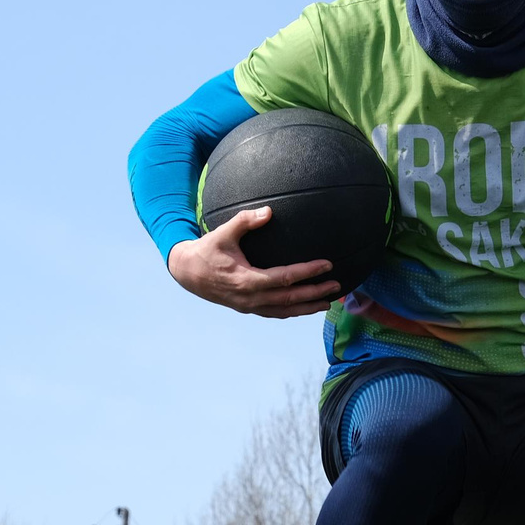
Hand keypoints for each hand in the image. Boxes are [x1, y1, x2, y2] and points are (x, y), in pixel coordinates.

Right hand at [167, 208, 341, 318]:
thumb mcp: (222, 233)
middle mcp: (250, 298)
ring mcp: (249, 306)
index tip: (327, 265)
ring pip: (284, 311)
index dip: (307, 273)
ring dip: (307, 307)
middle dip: (315, 293)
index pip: (284, 278)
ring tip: (328, 303)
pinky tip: (305, 306)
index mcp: (246, 280)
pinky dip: (292, 311)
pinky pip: (275, 313)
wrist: (187, 273)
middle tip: (336, 286)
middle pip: (289, 299)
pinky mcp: (248, 308)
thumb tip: (268, 211)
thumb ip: (244, 221)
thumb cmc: (206, 250)